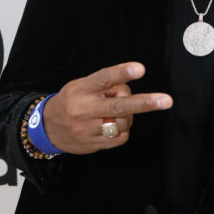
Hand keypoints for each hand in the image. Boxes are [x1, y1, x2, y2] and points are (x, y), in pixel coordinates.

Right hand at [42, 62, 171, 153]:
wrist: (47, 128)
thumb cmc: (72, 101)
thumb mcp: (82, 86)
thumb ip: (105, 86)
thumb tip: (129, 92)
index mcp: (82, 89)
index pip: (104, 78)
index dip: (122, 73)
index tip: (140, 69)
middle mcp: (84, 109)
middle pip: (119, 106)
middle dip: (145, 103)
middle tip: (166, 100)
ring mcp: (88, 129)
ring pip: (124, 122)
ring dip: (128, 116)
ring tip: (115, 113)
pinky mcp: (93, 144)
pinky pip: (121, 136)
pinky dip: (122, 130)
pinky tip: (111, 125)